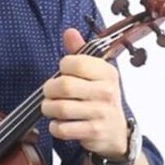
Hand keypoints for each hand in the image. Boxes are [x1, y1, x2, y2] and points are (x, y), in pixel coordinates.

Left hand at [41, 28, 128, 157]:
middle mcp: (106, 91)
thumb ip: (80, 52)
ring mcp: (101, 113)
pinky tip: (59, 123)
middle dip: (49, 90)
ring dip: (49, 108)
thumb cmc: (101, 98)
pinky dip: (55, 126)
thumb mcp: (95, 73)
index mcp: (107, 72)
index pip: (75, 63)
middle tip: (50, 92)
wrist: (115, 131)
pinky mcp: (93, 132)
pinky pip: (63, 129)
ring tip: (51, 107)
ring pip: (61, 108)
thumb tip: (69, 32)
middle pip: (65, 86)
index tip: (64, 72)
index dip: (63, 67)